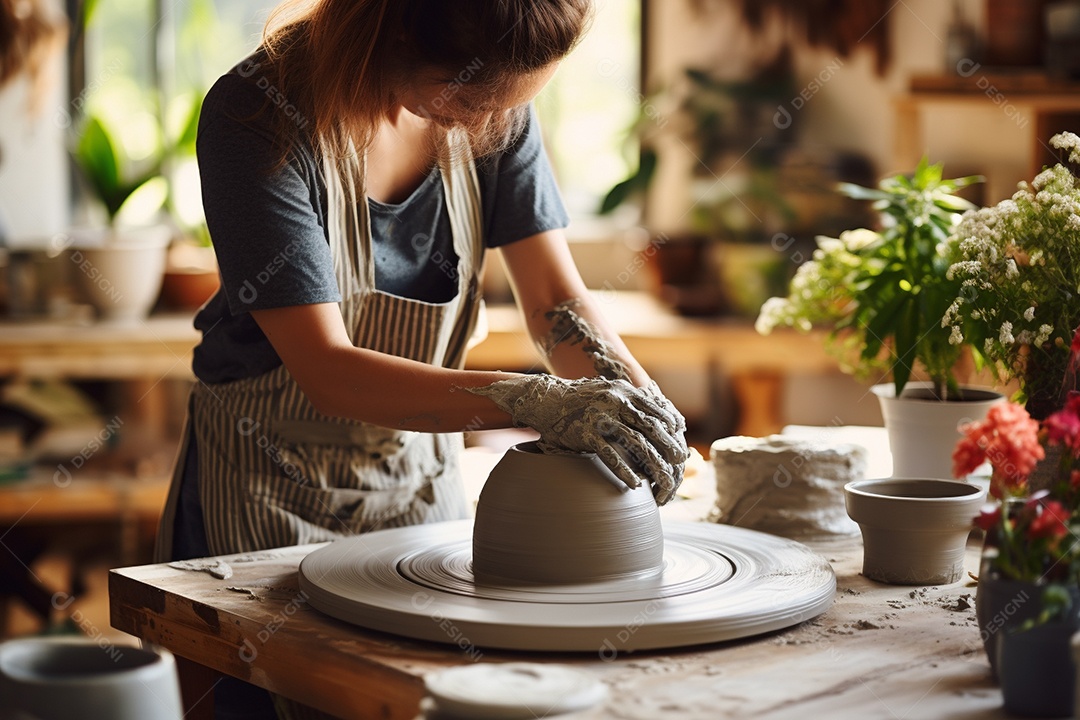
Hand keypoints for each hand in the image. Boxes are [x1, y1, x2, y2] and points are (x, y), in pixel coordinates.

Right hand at [469, 375, 688, 503]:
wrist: (546, 399)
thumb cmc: (583, 400)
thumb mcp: (609, 391)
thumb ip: (632, 401)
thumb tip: (660, 415)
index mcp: (624, 391)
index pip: (656, 410)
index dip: (671, 427)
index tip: (680, 442)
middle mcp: (615, 401)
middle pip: (651, 427)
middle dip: (668, 447)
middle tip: (680, 464)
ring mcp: (600, 418)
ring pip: (636, 444)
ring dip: (652, 464)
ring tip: (662, 480)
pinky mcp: (586, 434)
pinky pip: (611, 456)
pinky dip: (625, 471)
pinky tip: (635, 484)